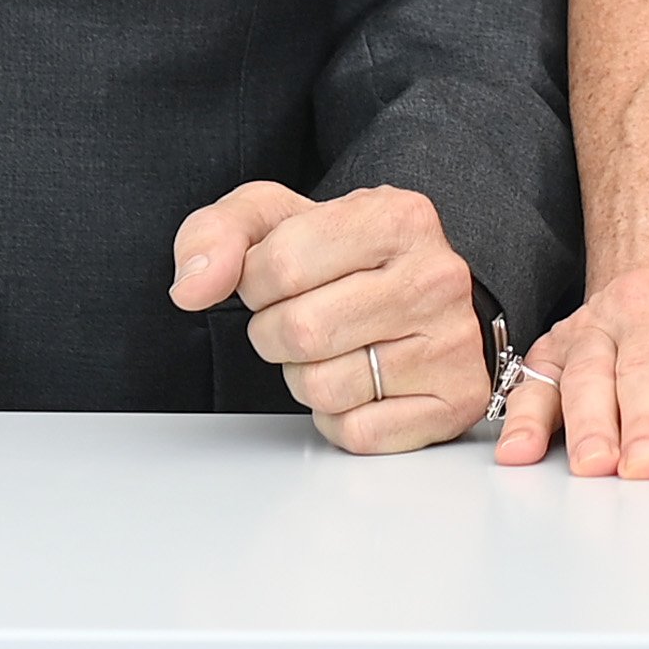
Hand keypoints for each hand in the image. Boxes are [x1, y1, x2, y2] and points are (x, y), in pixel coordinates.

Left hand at [168, 181, 497, 455]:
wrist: (419, 293)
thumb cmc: (340, 258)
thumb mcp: (275, 219)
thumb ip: (216, 233)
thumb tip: (191, 290)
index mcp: (398, 216)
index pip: (279, 265)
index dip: (256, 282)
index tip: (278, 279)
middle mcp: (437, 277)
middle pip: (299, 331)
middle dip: (275, 334)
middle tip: (301, 318)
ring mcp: (454, 343)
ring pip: (324, 388)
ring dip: (306, 377)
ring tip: (334, 348)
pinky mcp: (456, 402)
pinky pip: (356, 432)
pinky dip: (340, 417)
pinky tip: (362, 382)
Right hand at [499, 251, 648, 478]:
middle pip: (647, 367)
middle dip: (645, 421)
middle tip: (645, 468)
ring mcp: (599, 324)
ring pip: (587, 372)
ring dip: (587, 422)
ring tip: (592, 467)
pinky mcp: (559, 346)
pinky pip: (536, 380)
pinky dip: (525, 416)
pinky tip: (518, 451)